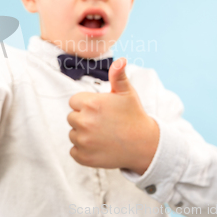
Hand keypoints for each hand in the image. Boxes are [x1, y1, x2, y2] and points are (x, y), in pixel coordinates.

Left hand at [67, 57, 159, 174]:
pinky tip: (99, 147)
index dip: (87, 105)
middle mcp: (83, 122)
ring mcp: (83, 141)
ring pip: (73, 134)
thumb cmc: (134, 116)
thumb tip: (120, 60)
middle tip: (103, 123)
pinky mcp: (83, 157)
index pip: (74, 102)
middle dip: (84, 119)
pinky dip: (83, 151)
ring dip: (83, 135)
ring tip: (103, 135)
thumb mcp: (127, 93)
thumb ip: (118, 75)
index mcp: (90, 104)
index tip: (100, 111)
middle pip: (72, 118)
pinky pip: (74, 151)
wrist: (144, 145)